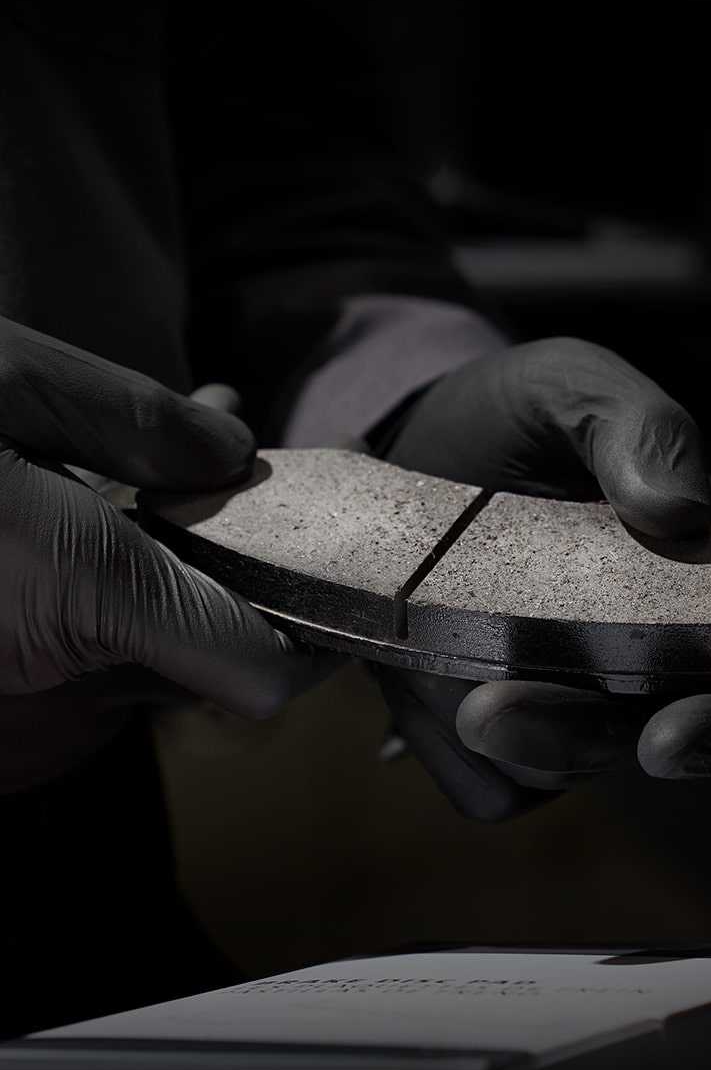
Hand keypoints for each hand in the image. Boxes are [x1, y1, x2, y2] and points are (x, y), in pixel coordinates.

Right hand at [0, 317, 337, 791]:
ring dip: (165, 566)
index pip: (262, 676)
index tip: (319, 585)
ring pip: (134, 651)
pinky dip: (99, 584)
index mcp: (88, 588)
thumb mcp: (0, 374)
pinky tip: (85, 498)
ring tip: (158, 458)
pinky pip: (70, 650)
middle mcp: (52, 668)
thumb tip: (227, 451)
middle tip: (231, 475)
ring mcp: (10, 696)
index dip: (307, 640)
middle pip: (201, 657)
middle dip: (232, 571)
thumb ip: (128, 418)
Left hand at [374, 337, 710, 820]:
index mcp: (706, 579)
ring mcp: (580, 703)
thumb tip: (681, 513)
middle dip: (587, 737)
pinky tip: (423, 689)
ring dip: (514, 744)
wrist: (405, 451)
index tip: (678, 728)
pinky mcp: (505, 739)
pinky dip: (455, 756)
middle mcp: (657, 658)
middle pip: (665, 739)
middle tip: (497, 712)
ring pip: (571, 769)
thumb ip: (638, 428)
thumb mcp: (570, 387)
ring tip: (451, 693)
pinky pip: (495, 789)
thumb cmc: (512, 419)